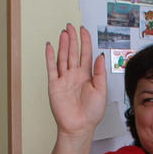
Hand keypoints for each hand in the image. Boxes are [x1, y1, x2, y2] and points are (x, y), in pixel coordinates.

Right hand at [44, 24, 106, 138]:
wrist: (79, 127)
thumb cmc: (92, 113)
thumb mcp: (101, 91)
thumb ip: (100, 73)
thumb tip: (100, 56)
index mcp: (87, 76)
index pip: (86, 54)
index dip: (85, 41)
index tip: (84, 30)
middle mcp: (75, 75)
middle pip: (73, 52)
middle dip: (73, 39)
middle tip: (71, 26)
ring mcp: (64, 79)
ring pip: (63, 57)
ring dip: (63, 45)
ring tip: (64, 33)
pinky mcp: (55, 85)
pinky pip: (52, 68)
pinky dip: (50, 57)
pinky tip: (51, 46)